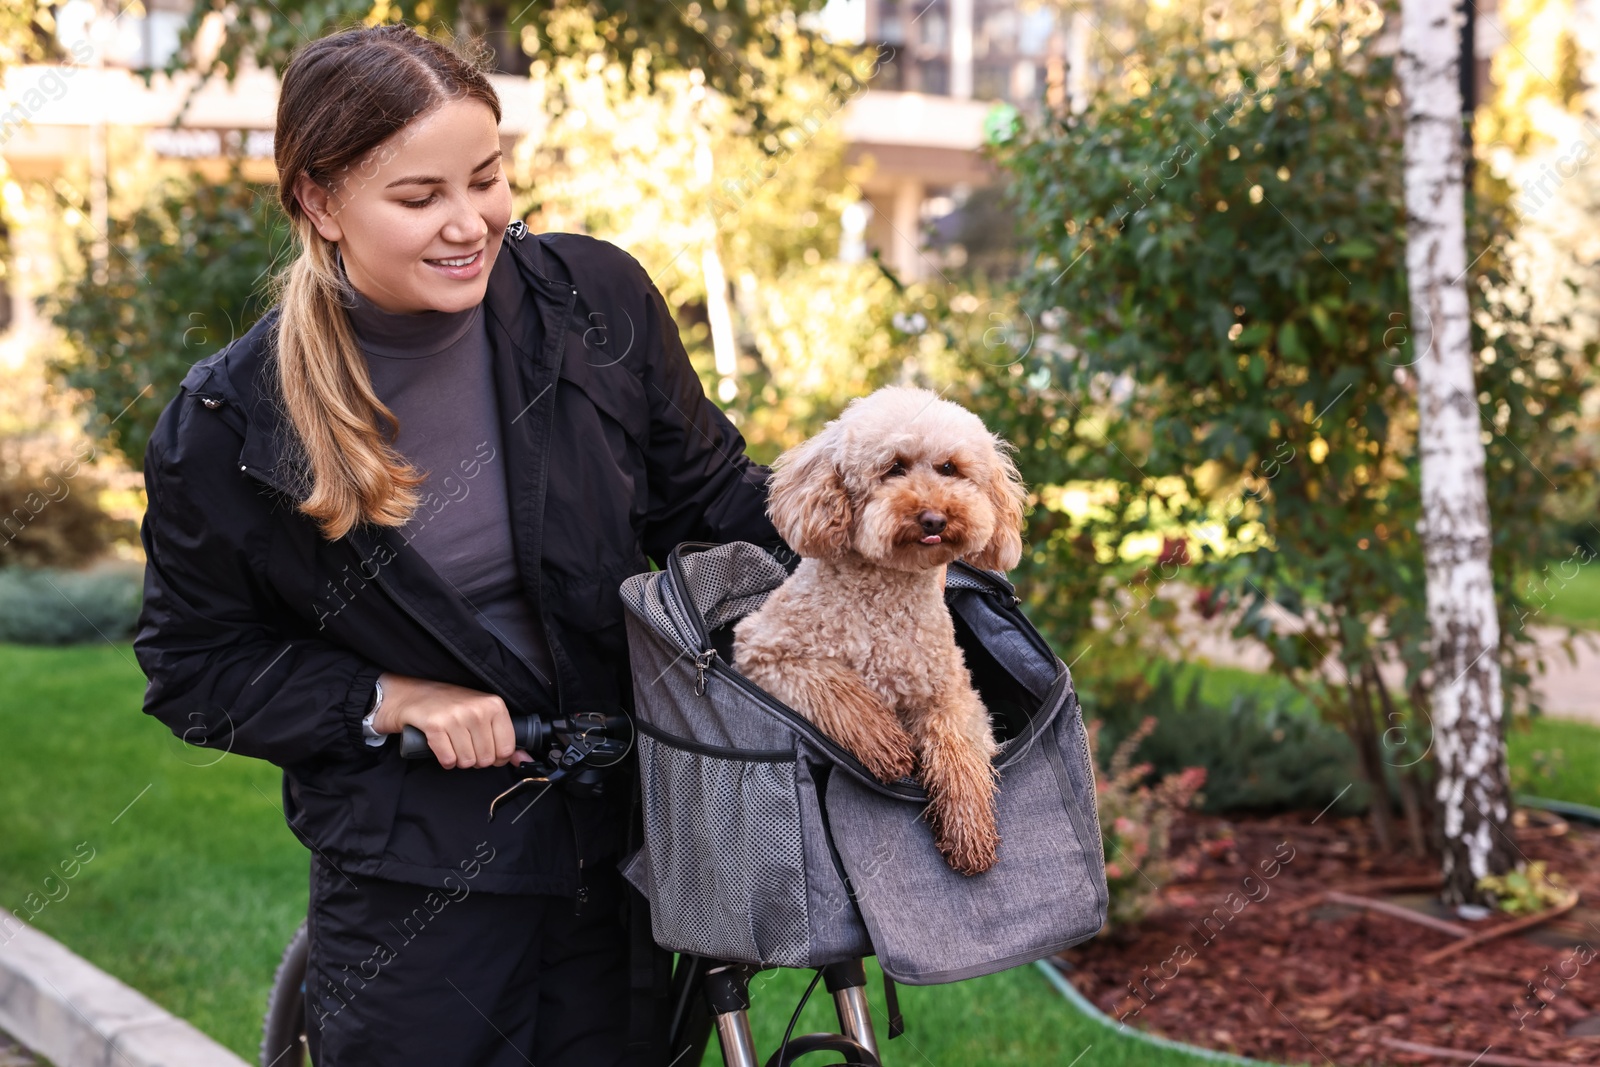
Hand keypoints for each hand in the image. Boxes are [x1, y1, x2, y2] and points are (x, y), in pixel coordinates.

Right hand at [370, 672, 530, 768]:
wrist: (414, 695)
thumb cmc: (452, 705)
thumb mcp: (483, 713)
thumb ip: (505, 737)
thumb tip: (525, 761)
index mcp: (494, 705)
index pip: (506, 749)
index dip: (496, 757)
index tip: (487, 750)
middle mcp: (477, 709)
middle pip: (485, 758)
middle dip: (475, 759)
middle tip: (466, 745)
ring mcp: (455, 717)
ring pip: (466, 761)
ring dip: (459, 760)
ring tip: (454, 745)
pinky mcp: (435, 726)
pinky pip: (448, 760)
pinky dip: (445, 759)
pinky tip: (442, 747)